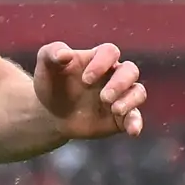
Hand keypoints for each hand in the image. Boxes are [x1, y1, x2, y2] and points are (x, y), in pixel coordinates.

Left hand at [32, 40, 147, 141]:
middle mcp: (114, 75)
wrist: (51, 113)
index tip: (85, 80)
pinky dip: (136, 123)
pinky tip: (133, 132)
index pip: (110, 52)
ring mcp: (120, 97)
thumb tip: (65, 54)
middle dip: (120, 83)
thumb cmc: (51, 83)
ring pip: (138, 92)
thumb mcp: (46, 64)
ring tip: (115, 109)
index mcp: (98, 59)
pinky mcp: (121, 118)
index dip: (101, 63)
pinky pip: (135, 117)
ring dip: (130, 100)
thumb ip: (53, 52)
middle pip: (130, 70)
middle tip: (104, 97)